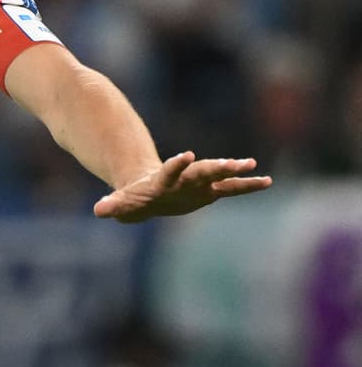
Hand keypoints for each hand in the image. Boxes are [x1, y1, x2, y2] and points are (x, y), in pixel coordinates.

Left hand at [93, 151, 271, 222]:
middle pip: (200, 171)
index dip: (177, 164)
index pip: (170, 171)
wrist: (147, 190)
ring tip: (250, 164)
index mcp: (163, 180)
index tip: (187, 154)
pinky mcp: (210, 192)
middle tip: (230, 163)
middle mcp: (184, 179)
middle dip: (213, 168)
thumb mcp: (122, 204)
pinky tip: (267, 181)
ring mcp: (199, 183)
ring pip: (219, 175)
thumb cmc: (135, 198)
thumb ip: (112, 206)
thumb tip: (98, 211)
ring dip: (233, 171)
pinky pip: (232, 189)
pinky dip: (247, 186)